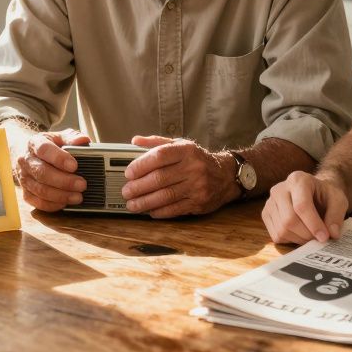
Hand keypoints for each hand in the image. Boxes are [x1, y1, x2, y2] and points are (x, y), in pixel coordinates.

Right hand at [10, 128, 90, 211]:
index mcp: (34, 143)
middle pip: (42, 173)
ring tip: (78, 197)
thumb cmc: (47, 146)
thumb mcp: (59, 137)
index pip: (44, 150)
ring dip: (61, 195)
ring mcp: (24, 178)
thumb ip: (72, 138)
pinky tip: (65, 203)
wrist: (26, 154)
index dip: (59, 158)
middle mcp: (26, 161)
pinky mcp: (26, 193)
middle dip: (64, 181)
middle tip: (82, 184)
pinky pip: (38, 202)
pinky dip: (53, 205)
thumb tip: (83, 140)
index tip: (74, 166)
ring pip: (40, 190)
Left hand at [121, 136, 236, 217]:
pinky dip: (159, 211)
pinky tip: (149, 211)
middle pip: (160, 178)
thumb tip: (135, 140)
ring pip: (166, 196)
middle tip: (126, 191)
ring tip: (132, 205)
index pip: (160, 156)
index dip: (141, 165)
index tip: (128, 173)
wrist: (226, 175)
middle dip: (139, 187)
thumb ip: (157, 143)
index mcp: (186, 150)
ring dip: (145, 202)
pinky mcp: (199, 203)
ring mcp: (197, 186)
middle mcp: (193, 167)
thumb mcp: (181, 145)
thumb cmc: (197, 159)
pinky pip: (175, 209)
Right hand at [262, 171, 349, 243]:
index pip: (301, 206)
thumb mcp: (338, 200)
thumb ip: (337, 215)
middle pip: (289, 220)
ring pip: (282, 230)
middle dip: (307, 234)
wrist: (314, 193)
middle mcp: (279, 189)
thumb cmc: (325, 195)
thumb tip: (332, 234)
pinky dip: (291, 240)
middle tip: (320, 239)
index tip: (325, 237)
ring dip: (300, 239)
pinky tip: (301, 233)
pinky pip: (277, 235)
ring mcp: (270, 202)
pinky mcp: (266, 215)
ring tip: (312, 235)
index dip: (313, 224)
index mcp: (298, 180)